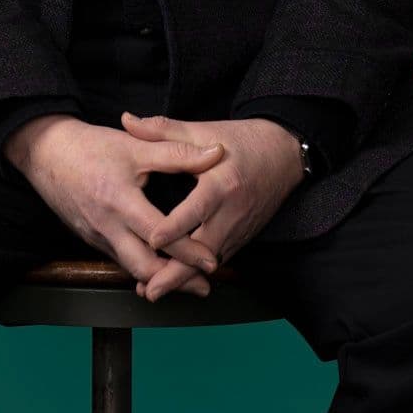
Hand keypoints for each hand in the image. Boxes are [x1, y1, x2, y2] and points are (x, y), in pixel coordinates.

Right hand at [4, 113, 226, 296]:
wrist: (46, 153)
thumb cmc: (92, 147)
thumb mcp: (136, 147)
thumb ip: (178, 153)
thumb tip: (216, 153)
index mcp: (119, 201)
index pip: (158, 235)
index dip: (186, 251)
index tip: (211, 262)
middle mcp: (107, 226)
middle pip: (143, 268)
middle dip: (175, 280)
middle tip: (204, 286)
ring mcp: (96, 237)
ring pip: (130, 269)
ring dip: (159, 279)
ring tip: (188, 283)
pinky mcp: (91, 240)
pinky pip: (119, 260)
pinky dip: (141, 268)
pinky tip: (158, 268)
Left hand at [119, 113, 305, 301]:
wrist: (284, 153)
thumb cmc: (243, 140)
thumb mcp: (204, 130)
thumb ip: (163, 130)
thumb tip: (127, 121)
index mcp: (221, 183)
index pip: (196, 209)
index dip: (174, 226)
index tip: (152, 239)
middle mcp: (232, 211)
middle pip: (203, 250)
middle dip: (176, 272)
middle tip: (148, 289)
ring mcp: (239, 228)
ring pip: (210, 261)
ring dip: (183, 279)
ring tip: (152, 291)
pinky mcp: (243, 237)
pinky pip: (218, 258)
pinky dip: (197, 272)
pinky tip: (176, 281)